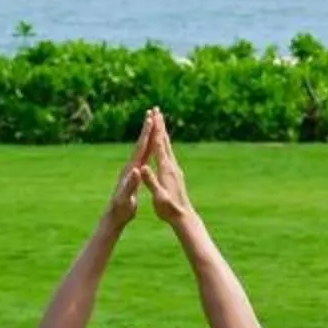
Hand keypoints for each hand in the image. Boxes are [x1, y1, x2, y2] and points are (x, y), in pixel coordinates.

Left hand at [102, 112, 154, 228]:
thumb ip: (131, 184)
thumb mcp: (126, 197)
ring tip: (153, 123)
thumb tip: (136, 171)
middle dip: (147, 129)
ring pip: (142, 149)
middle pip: (141, 144)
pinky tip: (152, 146)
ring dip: (148, 136)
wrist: (114, 216)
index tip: (151, 119)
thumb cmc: (121, 208)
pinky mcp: (134, 175)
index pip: (140, 148)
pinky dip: (149, 149)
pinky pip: (144, 157)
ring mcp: (132, 170)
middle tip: (152, 113)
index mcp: (131, 170)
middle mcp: (131, 166)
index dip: (146, 134)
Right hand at [142, 109, 197, 227]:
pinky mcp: (175, 174)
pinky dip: (165, 145)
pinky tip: (165, 145)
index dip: (155, 130)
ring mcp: (175, 169)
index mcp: (165, 169)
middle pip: (165, 141)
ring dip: (164, 133)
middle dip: (161, 126)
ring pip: (168, 147)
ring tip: (161, 122)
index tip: (153, 116)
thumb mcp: (158, 196)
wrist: (183, 216)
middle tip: (157, 111)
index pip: (159, 146)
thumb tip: (144, 169)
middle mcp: (172, 166)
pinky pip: (169, 155)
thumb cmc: (168, 208)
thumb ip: (151, 182)